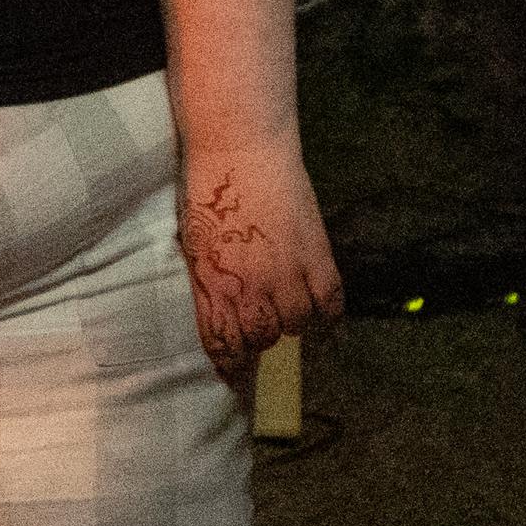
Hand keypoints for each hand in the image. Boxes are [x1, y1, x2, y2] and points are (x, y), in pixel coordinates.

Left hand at [180, 138, 342, 379]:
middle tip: (258, 333)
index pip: (223, 343)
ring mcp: (287, 273)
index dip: (228, 364)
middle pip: (261, 338)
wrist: (240, 150)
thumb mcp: (193, 244)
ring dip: (290, 324)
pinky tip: (324, 323)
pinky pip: (332, 302)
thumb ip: (207, 282)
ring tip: (283, 311)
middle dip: (257, 340)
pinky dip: (329, 317)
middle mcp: (250, 286)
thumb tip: (216, 313)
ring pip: (296, 325)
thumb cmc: (206, 190)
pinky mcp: (317, 255)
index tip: (230, 376)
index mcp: (212, 283)